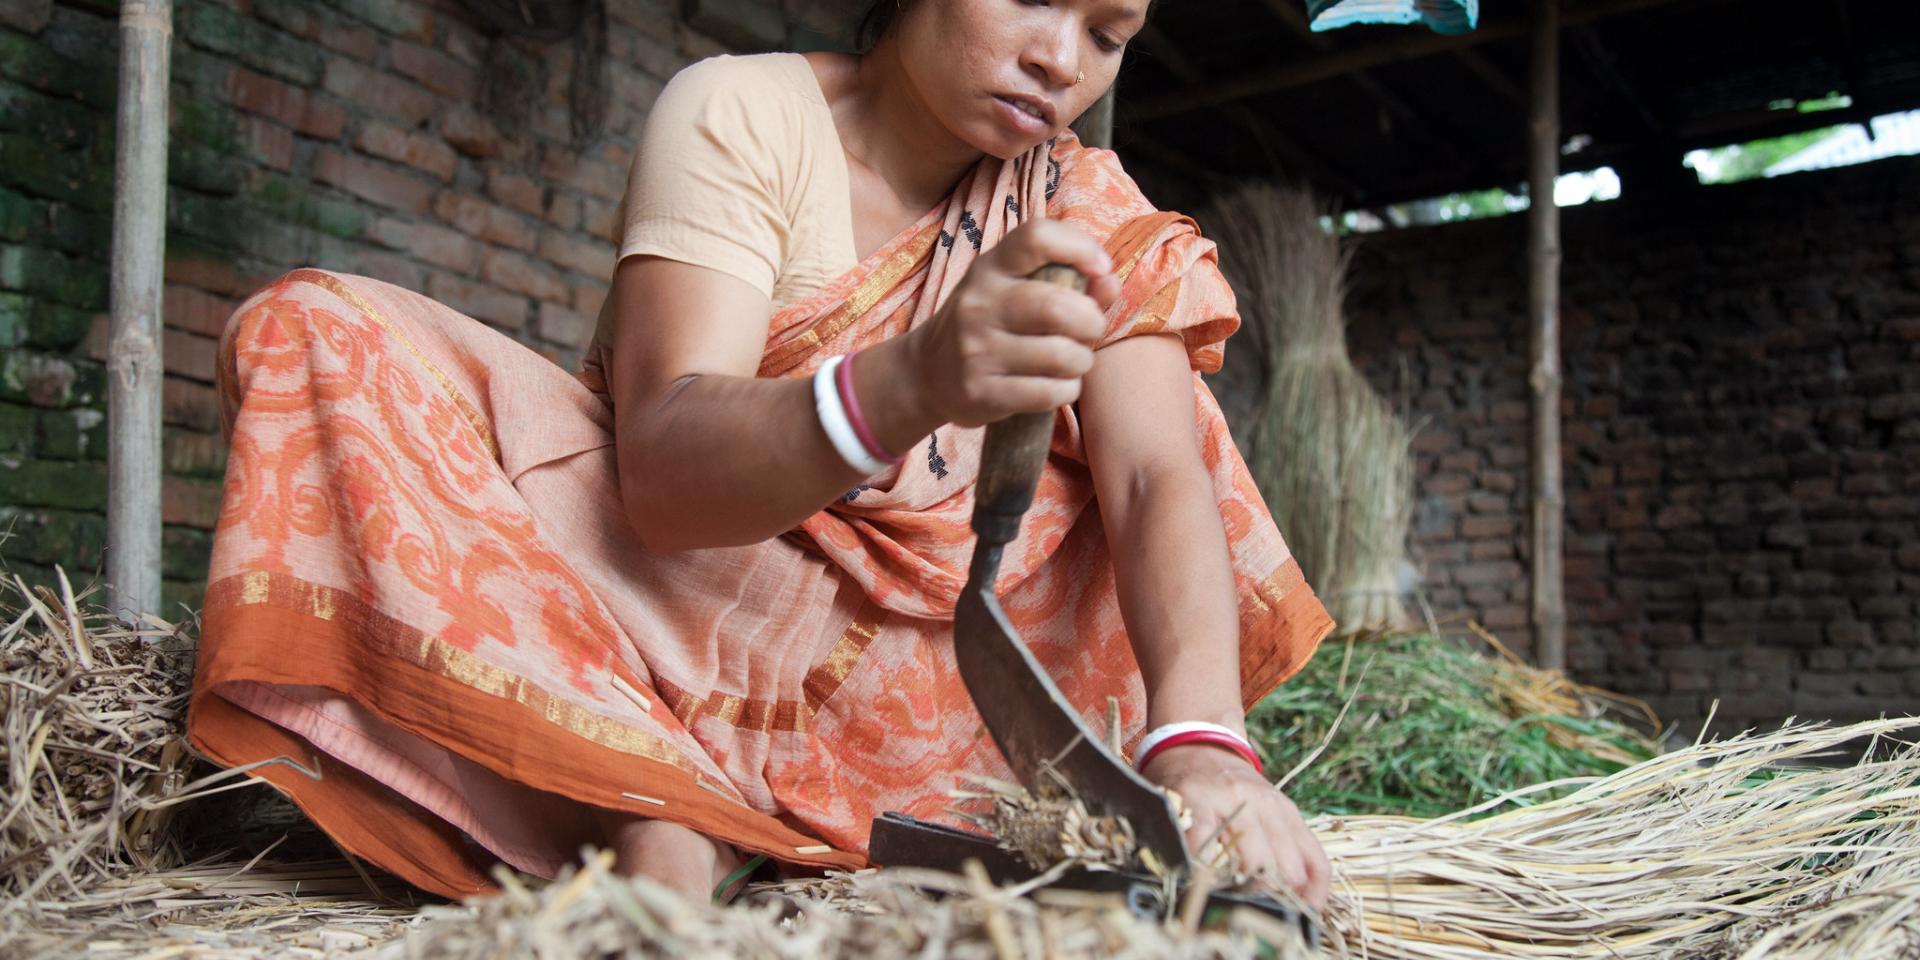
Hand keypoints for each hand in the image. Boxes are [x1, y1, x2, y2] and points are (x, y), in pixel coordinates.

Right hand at [903, 219, 1124, 427]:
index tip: (1101, 268)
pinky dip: (1067, 390)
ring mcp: (976, 350)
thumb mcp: (1017, 290)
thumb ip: (1070, 281)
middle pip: (1055, 306)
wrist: (926, 372)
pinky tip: (1059, 384)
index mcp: (991, 268)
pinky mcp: (980, 391)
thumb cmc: (989, 323)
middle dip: (1091, 322)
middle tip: (1091, 331)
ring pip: (1059, 355)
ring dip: (1082, 361)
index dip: (1080, 248)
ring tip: (1075, 361)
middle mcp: (979, 304)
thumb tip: (1110, 281)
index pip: (1036, 237)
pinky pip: (1047, 393)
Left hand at [1141, 743, 1330, 911]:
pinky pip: (1315, 857)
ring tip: (1270, 921)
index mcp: (1199, 797)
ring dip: (1283, 900)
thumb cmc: (1176, 784)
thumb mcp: (1163, 807)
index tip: (1203, 908)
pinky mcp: (1292, 814)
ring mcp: (1272, 806)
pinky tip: (1308, 910)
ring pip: (1291, 866)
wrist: (1200, 744)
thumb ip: (1172, 844)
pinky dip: (1315, 889)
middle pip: (1259, 864)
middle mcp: (1241, 800)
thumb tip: (1186, 891)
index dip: (1206, 884)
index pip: (1206, 846)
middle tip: (1238, 920)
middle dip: (1250, 900)